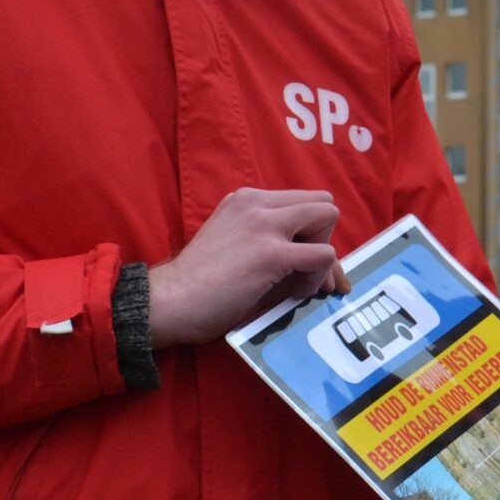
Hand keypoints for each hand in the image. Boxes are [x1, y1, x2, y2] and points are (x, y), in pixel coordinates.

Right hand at [149, 188, 349, 348]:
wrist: (171, 301)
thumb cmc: (199, 281)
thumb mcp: (235, 241)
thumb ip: (268, 237)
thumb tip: (314, 254)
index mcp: (247, 199)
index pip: (302, 201)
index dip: (311, 232)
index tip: (302, 261)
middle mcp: (257, 202)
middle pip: (322, 203)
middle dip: (323, 238)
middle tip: (307, 270)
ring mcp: (265, 225)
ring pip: (328, 218)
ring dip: (323, 256)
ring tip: (299, 283)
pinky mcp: (272, 254)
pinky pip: (324, 255)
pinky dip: (318, 277)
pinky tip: (294, 292)